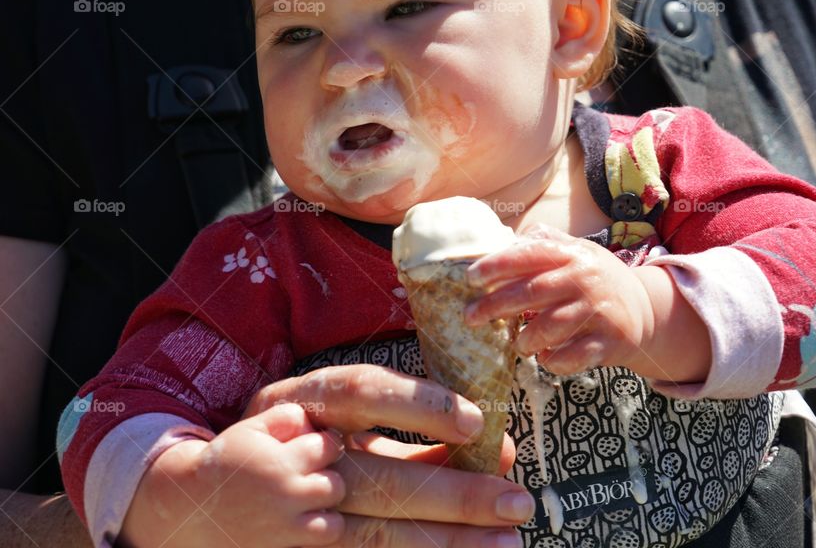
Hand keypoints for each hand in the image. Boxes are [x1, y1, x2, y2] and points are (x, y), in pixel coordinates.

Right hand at [119, 403, 344, 547]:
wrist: (186, 506)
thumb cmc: (222, 463)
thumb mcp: (249, 430)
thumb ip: (285, 418)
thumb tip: (316, 423)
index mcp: (281, 462)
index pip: (331, 448)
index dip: (326, 447)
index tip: (317, 451)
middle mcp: (285, 497)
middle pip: (337, 486)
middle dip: (329, 480)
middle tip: (313, 480)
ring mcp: (281, 531)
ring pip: (333, 526)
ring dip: (326, 516)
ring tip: (310, 508)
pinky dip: (310, 540)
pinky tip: (298, 528)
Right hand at [241, 364, 532, 546]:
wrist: (188, 501)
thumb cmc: (276, 448)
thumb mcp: (323, 420)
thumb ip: (402, 433)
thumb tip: (486, 442)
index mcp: (298, 403)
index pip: (359, 392)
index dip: (416, 404)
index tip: (473, 421)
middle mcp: (291, 460)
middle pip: (378, 479)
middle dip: (453, 494)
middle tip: (516, 501)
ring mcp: (287, 518)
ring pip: (372, 534)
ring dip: (443, 542)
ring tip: (503, 542)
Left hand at [464, 223, 709, 381]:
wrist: (645, 310)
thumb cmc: (595, 279)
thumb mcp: (575, 251)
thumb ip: (542, 241)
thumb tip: (499, 236)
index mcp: (572, 254)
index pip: (530, 254)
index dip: (497, 265)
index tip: (470, 278)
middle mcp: (586, 279)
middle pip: (533, 292)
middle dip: (495, 305)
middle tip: (470, 316)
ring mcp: (599, 311)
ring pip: (550, 328)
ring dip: (526, 339)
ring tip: (519, 344)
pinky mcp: (609, 342)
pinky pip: (572, 357)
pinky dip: (552, 361)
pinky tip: (546, 358)